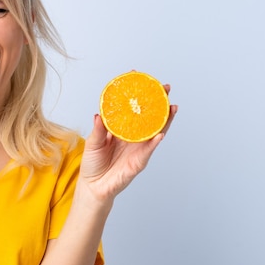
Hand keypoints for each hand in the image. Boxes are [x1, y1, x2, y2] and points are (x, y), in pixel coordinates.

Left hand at [79, 84, 177, 202]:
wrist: (93, 186)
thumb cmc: (93, 164)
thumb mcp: (92, 143)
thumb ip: (97, 130)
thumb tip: (98, 114)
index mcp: (121, 130)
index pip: (132, 109)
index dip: (136, 95)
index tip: (138, 78)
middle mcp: (132, 137)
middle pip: (149, 117)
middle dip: (159, 103)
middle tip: (166, 88)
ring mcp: (138, 149)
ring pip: (155, 131)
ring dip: (165, 120)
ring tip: (172, 107)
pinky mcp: (139, 162)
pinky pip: (149, 149)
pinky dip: (155, 141)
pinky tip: (161, 133)